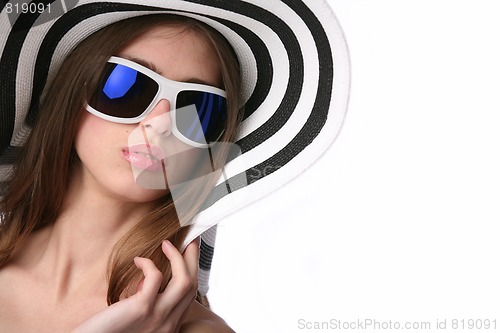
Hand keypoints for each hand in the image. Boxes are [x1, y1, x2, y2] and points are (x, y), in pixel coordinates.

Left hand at [71, 239, 198, 332]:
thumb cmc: (107, 331)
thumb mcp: (137, 318)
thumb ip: (148, 303)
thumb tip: (149, 281)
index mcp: (169, 326)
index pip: (190, 295)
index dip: (193, 270)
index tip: (189, 253)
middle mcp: (169, 324)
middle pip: (192, 285)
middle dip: (193, 258)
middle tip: (188, 240)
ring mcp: (158, 318)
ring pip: (184, 280)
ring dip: (177, 257)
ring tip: (166, 244)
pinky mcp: (142, 309)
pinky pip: (155, 277)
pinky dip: (148, 263)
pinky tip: (137, 261)